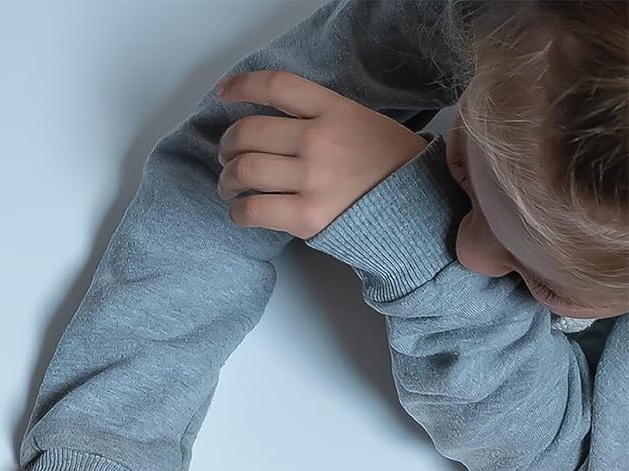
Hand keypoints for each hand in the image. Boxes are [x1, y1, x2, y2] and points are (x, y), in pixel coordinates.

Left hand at [216, 71, 425, 238]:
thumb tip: (271, 129)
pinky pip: (252, 209)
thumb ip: (319, 119)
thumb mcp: (359, 122)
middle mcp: (318, 139)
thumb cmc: (386, 166)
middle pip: (248, 132)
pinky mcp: (306, 216)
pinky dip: (237, 211)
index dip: (242, 86)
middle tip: (227, 156)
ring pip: (244, 170)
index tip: (224, 93)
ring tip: (230, 186)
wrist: (415, 207)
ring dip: (226, 179)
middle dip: (227, 144)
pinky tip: (241, 210)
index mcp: (333, 110)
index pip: (277, 86)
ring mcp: (311, 178)